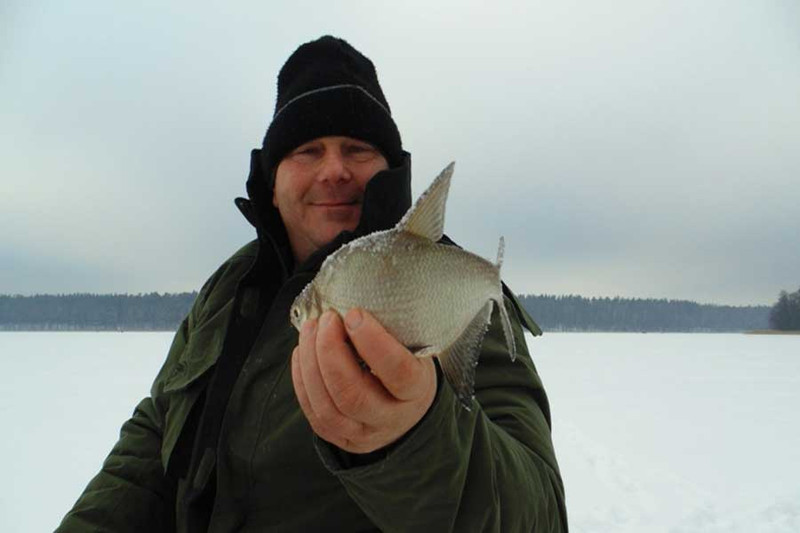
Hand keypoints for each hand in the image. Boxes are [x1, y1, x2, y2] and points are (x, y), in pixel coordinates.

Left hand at [291, 308, 436, 453]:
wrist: (406, 413)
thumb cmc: (407, 369)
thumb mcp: (415, 351)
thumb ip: (393, 333)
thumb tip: (356, 299)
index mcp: (415, 392)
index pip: (397, 371)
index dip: (373, 342)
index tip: (355, 314)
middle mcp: (389, 418)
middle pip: (352, 394)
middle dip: (330, 352)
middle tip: (327, 319)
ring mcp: (361, 433)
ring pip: (326, 406)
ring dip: (310, 362)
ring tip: (311, 329)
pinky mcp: (337, 437)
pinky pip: (312, 410)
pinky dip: (302, 378)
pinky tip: (303, 351)